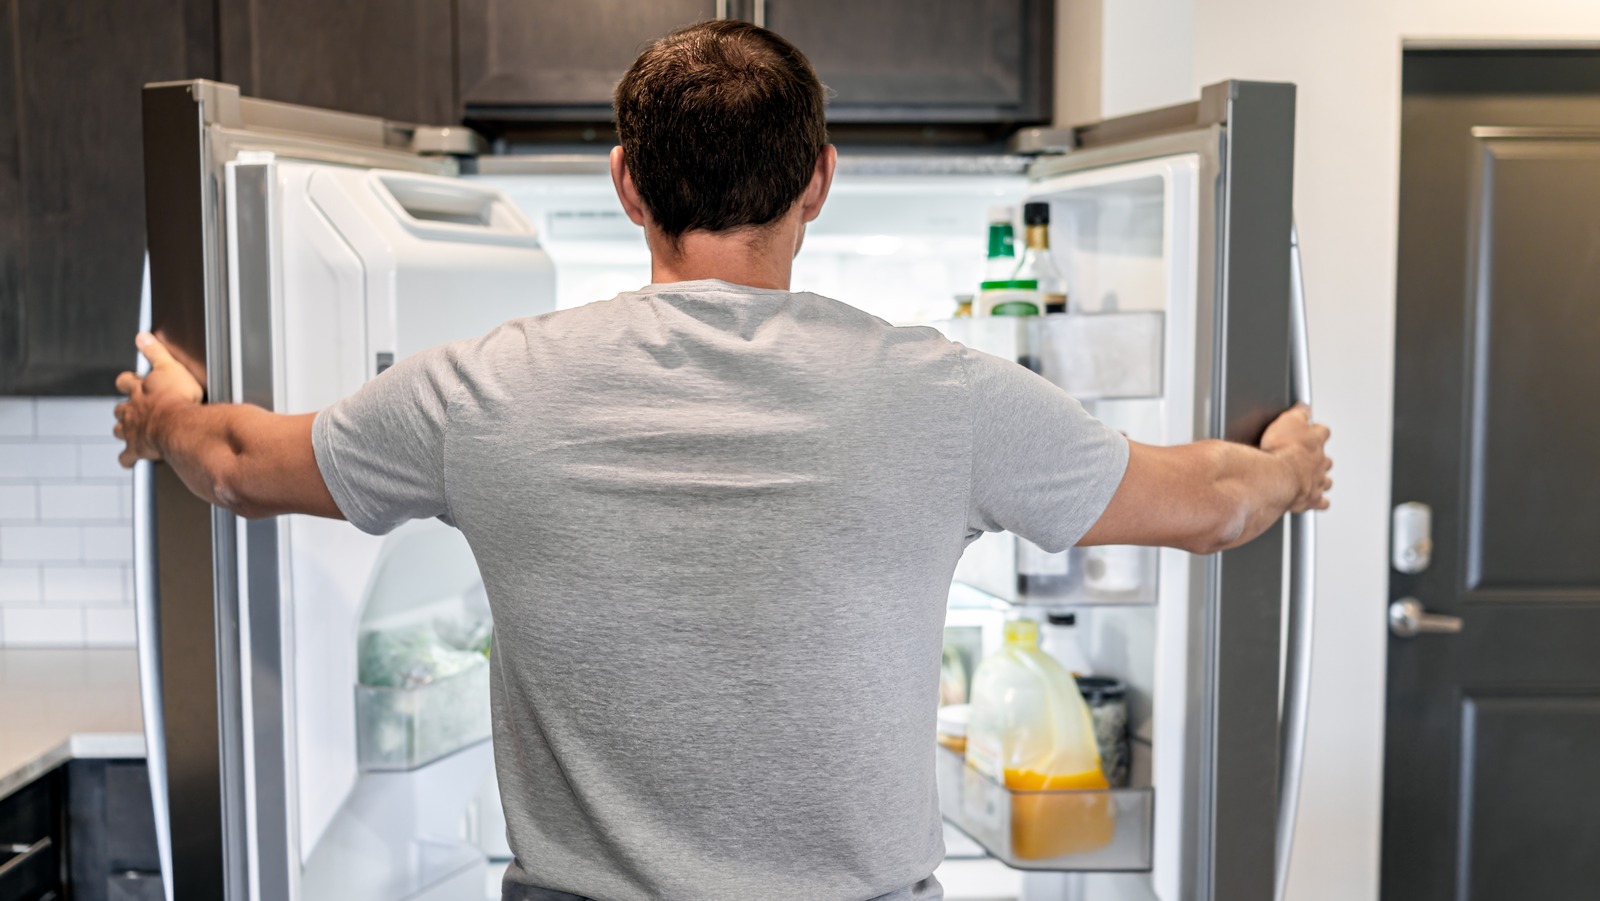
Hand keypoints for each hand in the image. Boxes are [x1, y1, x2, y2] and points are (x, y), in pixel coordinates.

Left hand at [114, 333, 203, 467]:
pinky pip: (127, 457)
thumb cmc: (178, 398)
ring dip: (123, 431)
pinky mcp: (137, 448)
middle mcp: (133, 410)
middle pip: (121, 408)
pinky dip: (127, 459)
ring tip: (128, 433)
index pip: (126, 382)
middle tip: (129, 410)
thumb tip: (142, 336)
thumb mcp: (169, 367)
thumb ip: (155, 352)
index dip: (127, 382)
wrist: (179, 426)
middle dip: (124, 409)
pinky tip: (129, 461)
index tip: (130, 381)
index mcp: (140, 390)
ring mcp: (133, 430)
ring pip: (120, 430)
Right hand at [1261, 404, 1331, 512]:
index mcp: (1315, 440)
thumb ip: (1299, 412)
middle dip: (1319, 458)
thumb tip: (1305, 407)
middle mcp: (1320, 461)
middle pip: (1326, 458)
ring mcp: (1316, 480)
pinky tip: (1315, 501)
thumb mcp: (1287, 420)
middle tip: (1308, 457)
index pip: (1322, 431)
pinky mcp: (1310, 498)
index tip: (1310, 430)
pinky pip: (1321, 502)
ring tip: (1313, 479)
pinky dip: (1319, 501)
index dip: (1316, 431)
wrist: (1276, 477)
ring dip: (1321, 479)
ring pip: (1326, 480)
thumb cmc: (1280, 449)